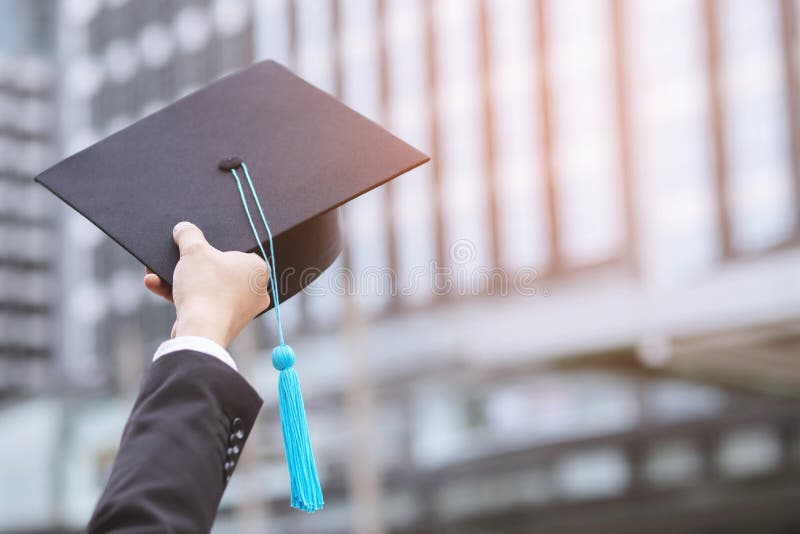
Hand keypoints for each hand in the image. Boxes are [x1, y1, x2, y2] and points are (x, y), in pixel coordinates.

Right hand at [143, 221, 270, 347]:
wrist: (200, 333)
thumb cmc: (206, 288)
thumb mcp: (194, 251)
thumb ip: (189, 234)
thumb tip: (183, 228)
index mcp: (258, 270)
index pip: (236, 250)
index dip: (213, 246)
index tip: (195, 245)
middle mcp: (254, 291)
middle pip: (217, 269)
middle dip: (188, 263)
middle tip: (174, 255)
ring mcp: (239, 310)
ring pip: (205, 287)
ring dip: (178, 278)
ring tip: (155, 271)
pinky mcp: (221, 324)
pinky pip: (200, 303)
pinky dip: (178, 295)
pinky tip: (154, 284)